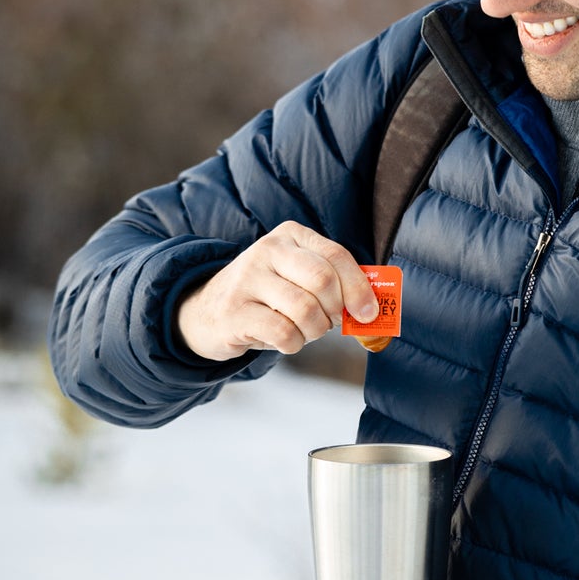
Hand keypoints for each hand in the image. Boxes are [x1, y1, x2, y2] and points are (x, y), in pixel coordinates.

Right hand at [176, 222, 377, 360]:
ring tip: (303, 330)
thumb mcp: (297, 277)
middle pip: (323, 281)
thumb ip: (334, 284)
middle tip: (328, 322)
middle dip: (335, 311)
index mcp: (291, 235)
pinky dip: (293, 344)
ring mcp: (248, 278)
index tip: (367, 313)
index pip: (336, 255)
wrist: (206, 310)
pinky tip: (282, 339)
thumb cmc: (266, 297)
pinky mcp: (234, 311)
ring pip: (306, 310)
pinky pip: (284, 333)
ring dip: (314, 331)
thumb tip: (371, 310)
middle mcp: (268, 250)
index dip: (358, 288)